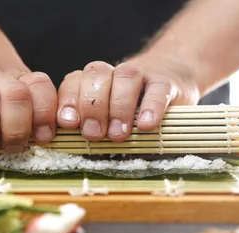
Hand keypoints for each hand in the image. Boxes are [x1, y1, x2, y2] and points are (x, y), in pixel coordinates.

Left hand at [56, 54, 200, 141]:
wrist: (170, 85)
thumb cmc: (131, 115)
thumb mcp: (108, 123)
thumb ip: (94, 132)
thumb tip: (75, 152)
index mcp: (92, 83)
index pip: (73, 81)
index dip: (68, 101)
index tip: (69, 124)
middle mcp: (113, 75)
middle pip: (97, 74)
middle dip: (93, 106)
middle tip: (95, 134)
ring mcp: (139, 75)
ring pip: (126, 75)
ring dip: (119, 106)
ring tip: (119, 134)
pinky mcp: (165, 81)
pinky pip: (157, 87)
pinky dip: (152, 106)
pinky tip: (146, 125)